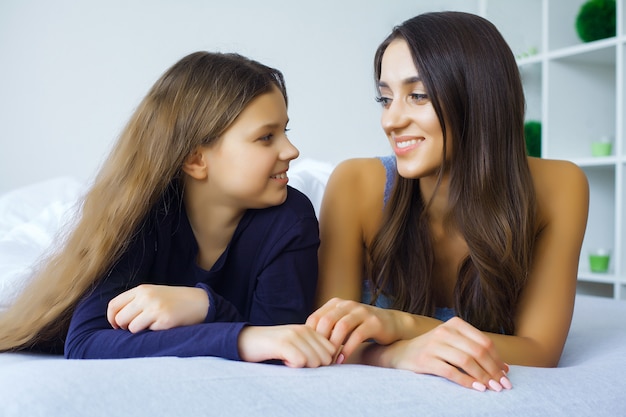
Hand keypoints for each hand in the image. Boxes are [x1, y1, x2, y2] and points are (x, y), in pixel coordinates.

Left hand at [107, 284, 208, 332]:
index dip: (112, 318)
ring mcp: (155, 308)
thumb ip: (135, 301)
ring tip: (150, 325)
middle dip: (124, 327)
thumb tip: (115, 320)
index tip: (117, 325)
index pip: (114, 304)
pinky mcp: (164, 320)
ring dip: (138, 330)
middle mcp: (146, 297)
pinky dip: (151, 332)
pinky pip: (146, 332)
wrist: (199, 302)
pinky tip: (161, 326)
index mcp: (142, 289)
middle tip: (136, 327)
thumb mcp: (153, 293)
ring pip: (131, 327)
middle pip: (120, 318)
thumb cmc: (174, 300)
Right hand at [238, 324, 336, 367]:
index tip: (304, 362)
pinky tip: (282, 360)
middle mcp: (304, 329)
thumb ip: (311, 349)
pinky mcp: (283, 343)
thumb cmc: (271, 347)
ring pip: (315, 361)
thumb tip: (331, 362)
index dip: (322, 362)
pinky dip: (292, 366)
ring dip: (302, 367)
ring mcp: (294, 335)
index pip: (332, 350)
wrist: (245, 340)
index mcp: (309, 329)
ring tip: (287, 359)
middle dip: (313, 366)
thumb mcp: (295, 344)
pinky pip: (300, 362)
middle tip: (295, 361)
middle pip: (326, 358)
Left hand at [306, 297, 409, 358]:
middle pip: (326, 320)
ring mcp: (361, 311)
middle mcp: (347, 304)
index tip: (308, 352)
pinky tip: (342, 360)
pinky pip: (357, 335)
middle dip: (320, 341)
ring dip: (333, 346)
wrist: (391, 324)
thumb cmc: (361, 327)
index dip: (309, 336)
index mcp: (336, 303)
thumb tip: (303, 344)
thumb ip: (327, 329)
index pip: (315, 317)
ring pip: (341, 327)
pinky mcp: (373, 322)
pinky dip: (347, 349)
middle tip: (317, 358)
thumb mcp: (342, 323)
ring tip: (329, 361)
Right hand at [375, 317, 510, 391]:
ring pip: (466, 362)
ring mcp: (434, 344)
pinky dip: (467, 382)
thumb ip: (475, 350)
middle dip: (493, 370)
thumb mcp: (453, 342)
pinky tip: (476, 388)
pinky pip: (451, 372)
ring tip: (492, 388)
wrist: (401, 353)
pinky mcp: (425, 360)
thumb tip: (504, 368)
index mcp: (455, 324)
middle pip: (478, 352)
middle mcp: (445, 331)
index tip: (506, 374)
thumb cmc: (434, 349)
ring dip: (483, 377)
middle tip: (502, 385)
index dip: (497, 359)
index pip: (484, 342)